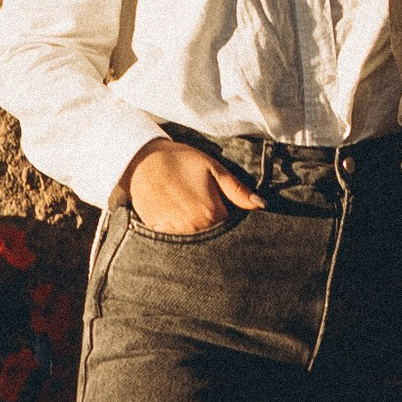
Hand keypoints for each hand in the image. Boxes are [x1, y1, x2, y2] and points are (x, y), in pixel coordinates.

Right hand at [123, 140, 262, 235]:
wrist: (140, 160)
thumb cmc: (180, 161)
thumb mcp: (213, 169)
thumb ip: (237, 190)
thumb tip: (261, 205)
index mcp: (212, 214)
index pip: (231, 230)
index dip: (231, 221)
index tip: (227, 212)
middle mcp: (195, 229)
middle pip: (214, 238)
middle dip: (215, 229)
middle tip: (207, 211)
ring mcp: (176, 233)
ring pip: (195, 241)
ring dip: (198, 233)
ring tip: (190, 211)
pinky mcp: (160, 233)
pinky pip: (176, 241)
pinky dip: (180, 233)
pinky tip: (177, 216)